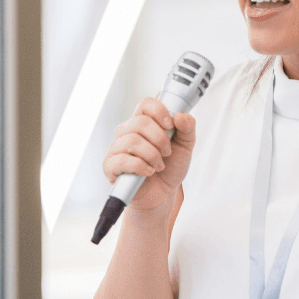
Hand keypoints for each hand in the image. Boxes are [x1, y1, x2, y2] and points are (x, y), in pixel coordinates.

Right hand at [102, 97, 196, 212]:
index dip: (159, 111)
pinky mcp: (110, 166)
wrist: (162, 194)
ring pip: (132, 140)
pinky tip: (148, 172)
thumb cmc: (170, 168)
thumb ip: (187, 128)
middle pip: (140, 122)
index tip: (170, 125)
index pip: (145, 104)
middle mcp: (128, 132)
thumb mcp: (186, 146)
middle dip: (160, 139)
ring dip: (152, 155)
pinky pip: (122, 160)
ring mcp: (117, 148)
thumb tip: (180, 114)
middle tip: (167, 152)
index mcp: (144, 123)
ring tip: (159, 165)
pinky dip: (140, 166)